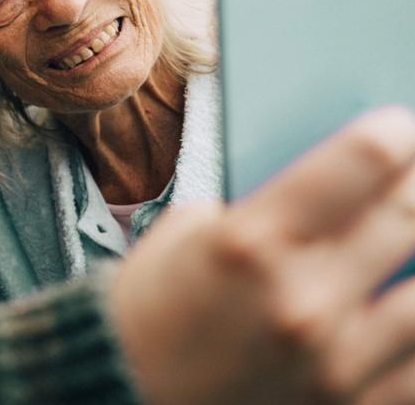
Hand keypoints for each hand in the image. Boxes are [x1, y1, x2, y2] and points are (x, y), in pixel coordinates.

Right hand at [112, 106, 414, 404]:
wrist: (122, 397)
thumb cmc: (147, 310)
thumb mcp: (185, 234)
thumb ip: (260, 207)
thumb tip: (330, 189)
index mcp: (250, 242)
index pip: (363, 160)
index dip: (394, 134)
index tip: (399, 129)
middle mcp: (300, 299)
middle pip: (410, 214)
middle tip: (413, 177)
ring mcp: (333, 362)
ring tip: (411, 241)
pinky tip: (403, 306)